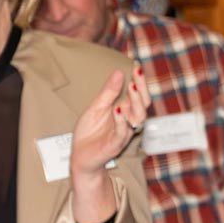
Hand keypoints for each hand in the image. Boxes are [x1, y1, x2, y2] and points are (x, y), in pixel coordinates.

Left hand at [70, 66, 149, 180]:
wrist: (80, 156)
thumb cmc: (89, 132)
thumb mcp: (96, 107)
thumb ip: (108, 92)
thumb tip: (118, 72)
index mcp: (125, 111)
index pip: (138, 95)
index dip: (139, 81)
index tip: (136, 66)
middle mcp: (128, 121)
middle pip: (143, 105)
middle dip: (141, 89)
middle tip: (136, 75)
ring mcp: (123, 133)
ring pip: (138, 118)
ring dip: (135, 102)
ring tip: (131, 88)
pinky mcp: (115, 145)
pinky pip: (122, 133)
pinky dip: (121, 121)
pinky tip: (117, 110)